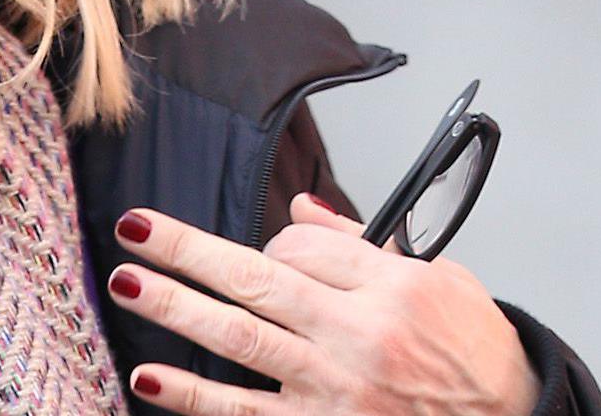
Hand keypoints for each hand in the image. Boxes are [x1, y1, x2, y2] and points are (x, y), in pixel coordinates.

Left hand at [106, 194, 539, 414]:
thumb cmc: (476, 359)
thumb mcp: (443, 283)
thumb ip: (365, 246)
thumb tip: (300, 206)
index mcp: (393, 289)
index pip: (303, 246)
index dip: (274, 238)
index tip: (268, 244)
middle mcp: (360, 336)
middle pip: (255, 279)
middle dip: (186, 250)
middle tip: (133, 226)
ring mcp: (336, 390)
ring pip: (239, 339)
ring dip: (174, 308)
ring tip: (124, 281)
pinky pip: (244, 413)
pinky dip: (192, 397)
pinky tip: (148, 378)